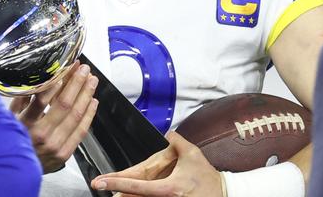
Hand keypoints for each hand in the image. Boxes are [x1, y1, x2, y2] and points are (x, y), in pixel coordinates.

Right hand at [10, 60, 98, 172]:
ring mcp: (54, 146)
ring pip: (76, 116)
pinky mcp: (64, 154)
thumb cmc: (12, 142)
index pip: (43, 98)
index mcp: (25, 124)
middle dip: (77, 83)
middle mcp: (41, 135)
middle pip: (65, 104)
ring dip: (86, 95)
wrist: (14, 173)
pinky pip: (81, 131)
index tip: (66, 68)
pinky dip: (89, 114)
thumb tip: (36, 80)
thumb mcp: (9, 119)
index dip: (58, 80)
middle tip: (84, 69)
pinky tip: (92, 101)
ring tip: (92, 81)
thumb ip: (22, 99)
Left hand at [91, 131, 222, 196]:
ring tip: (114, 193)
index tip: (100, 181)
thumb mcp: (192, 154)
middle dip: (117, 195)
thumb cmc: (207, 178)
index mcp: (167, 188)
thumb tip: (168, 133)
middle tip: (100, 187)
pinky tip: (129, 195)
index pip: (136, 185)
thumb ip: (177, 141)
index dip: (116, 183)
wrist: (222, 194)